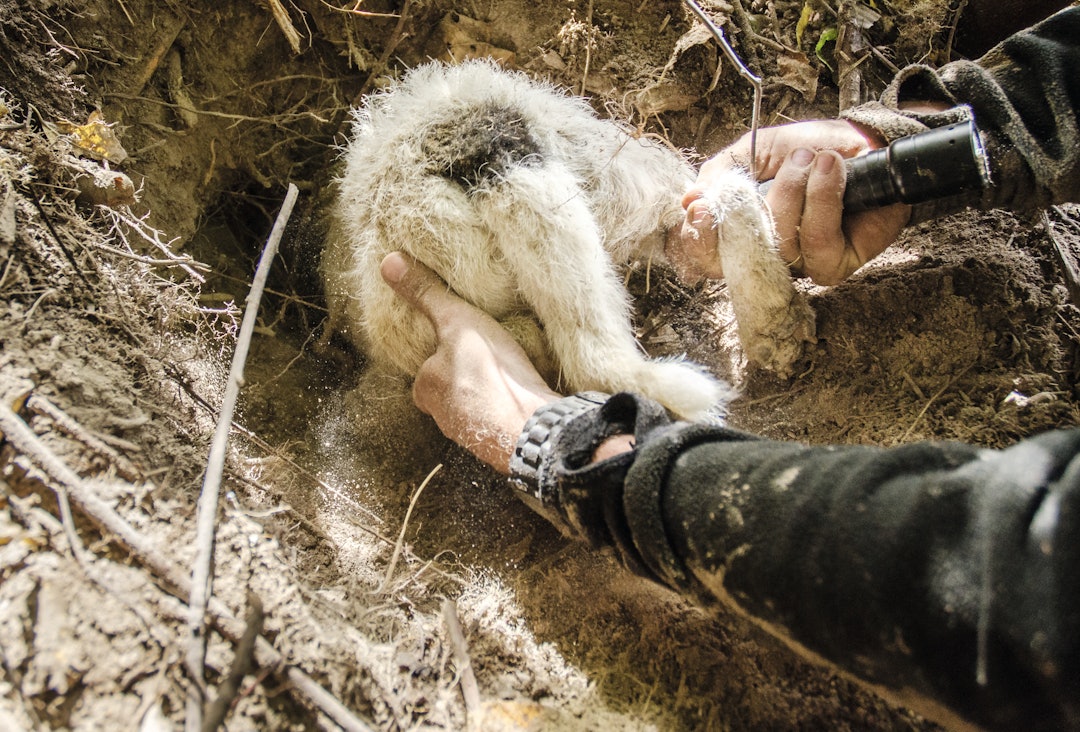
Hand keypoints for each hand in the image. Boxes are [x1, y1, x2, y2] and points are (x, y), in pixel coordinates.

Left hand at [380, 252, 560, 473]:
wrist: (528, 426)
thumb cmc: (487, 373)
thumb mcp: (456, 321)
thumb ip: (426, 294)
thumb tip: (388, 262)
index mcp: (426, 391)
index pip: (424, 374)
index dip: (439, 359)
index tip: (457, 347)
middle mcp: (445, 419)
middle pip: (449, 395)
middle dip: (464, 381)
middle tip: (485, 359)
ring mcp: (474, 435)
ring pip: (475, 411)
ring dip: (488, 397)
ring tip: (507, 374)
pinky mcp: (503, 443)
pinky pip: (500, 422)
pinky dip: (508, 409)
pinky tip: (523, 396)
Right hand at [673, 119, 911, 285]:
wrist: (866, 141)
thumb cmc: (809, 149)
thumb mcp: (756, 151)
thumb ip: (721, 172)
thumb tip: (689, 200)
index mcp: (742, 233)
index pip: (708, 255)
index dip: (698, 240)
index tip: (699, 210)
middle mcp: (769, 256)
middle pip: (738, 259)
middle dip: (742, 220)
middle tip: (745, 187)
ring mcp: (801, 264)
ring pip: (782, 243)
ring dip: (792, 190)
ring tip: (809, 157)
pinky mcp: (836, 263)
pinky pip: (818, 241)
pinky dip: (822, 199)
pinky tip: (830, 168)